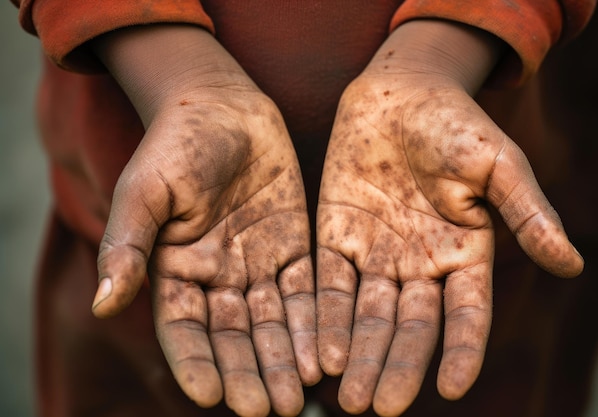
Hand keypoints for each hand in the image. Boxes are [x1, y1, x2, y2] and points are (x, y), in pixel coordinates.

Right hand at [90, 25, 320, 416]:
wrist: (224, 106)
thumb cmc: (176, 143)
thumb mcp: (146, 190)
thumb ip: (128, 245)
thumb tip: (103, 303)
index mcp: (175, 269)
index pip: (183, 329)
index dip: (195, 361)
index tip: (208, 396)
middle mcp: (217, 276)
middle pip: (233, 336)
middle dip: (249, 374)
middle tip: (269, 410)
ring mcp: (258, 264)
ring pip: (272, 323)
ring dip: (284, 361)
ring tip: (299, 398)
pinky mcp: (293, 248)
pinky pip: (304, 293)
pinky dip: (312, 325)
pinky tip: (324, 355)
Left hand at [316, 20, 582, 415]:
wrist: (397, 93)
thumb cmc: (455, 122)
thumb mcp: (499, 163)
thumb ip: (527, 212)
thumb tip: (571, 264)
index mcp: (463, 253)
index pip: (465, 315)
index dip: (459, 351)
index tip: (449, 389)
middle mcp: (419, 264)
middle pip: (410, 326)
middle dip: (397, 367)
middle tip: (380, 409)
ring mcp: (376, 255)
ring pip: (367, 316)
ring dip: (358, 355)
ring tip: (349, 400)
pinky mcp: (336, 239)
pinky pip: (329, 286)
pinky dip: (325, 319)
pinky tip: (319, 352)